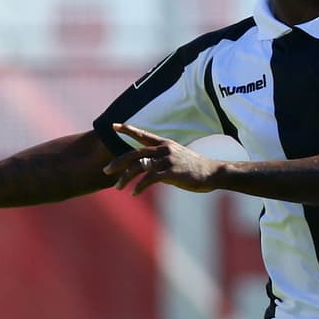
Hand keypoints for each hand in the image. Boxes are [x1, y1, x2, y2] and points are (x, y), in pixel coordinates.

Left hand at [102, 123, 219, 195]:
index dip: (127, 129)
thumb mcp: (177, 160)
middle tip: (105, 171)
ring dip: (126, 178)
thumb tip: (147, 171)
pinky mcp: (171, 172)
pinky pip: (149, 179)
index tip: (113, 125)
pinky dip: (139, 186)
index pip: (142, 134)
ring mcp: (167, 160)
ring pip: (139, 167)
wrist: (212, 173)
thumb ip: (160, 163)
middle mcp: (164, 149)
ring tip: (118, 187)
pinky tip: (134, 192)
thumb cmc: (194, 169)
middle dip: (118, 162)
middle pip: (134, 153)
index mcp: (164, 144)